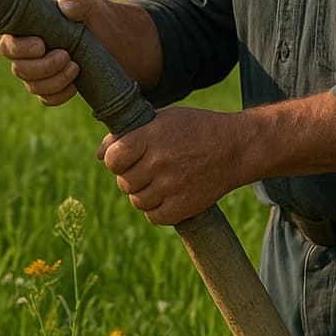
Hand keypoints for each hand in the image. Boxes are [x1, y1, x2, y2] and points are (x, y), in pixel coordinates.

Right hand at [0, 0, 98, 105]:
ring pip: (32, 85)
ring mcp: (40, 71)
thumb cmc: (93, 14)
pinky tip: (75, 85)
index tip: (41, 45)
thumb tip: (65, 8)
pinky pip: (46, 98)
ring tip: (76, 67)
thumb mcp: (85, 0)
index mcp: (27, 28)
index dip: (18, 49)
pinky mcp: (54, 86)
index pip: (7, 43)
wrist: (116, 37)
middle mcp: (28, 51)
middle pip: (18, 68)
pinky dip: (59, 94)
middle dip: (41, 67)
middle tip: (66, 56)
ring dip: (54, 81)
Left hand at [97, 107, 242, 225]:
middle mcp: (159, 162)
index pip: (113, 158)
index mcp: (151, 136)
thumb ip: (129, 133)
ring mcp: (172, 186)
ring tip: (160, 181)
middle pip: (124, 182)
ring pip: (137, 201)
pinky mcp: (184, 206)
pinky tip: (168, 195)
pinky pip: (154, 217)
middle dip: (130, 176)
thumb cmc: (195, 129)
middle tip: (147, 169)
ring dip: (144, 193)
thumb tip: (99, 155)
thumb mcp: (162, 119)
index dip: (115, 160)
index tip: (125, 158)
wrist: (236, 147)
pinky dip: (157, 210)